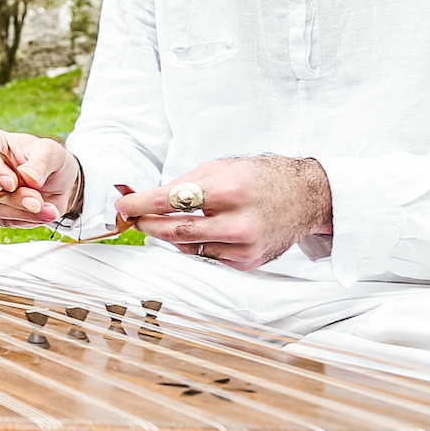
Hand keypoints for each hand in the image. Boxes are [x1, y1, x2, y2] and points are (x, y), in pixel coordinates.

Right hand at [0, 128, 80, 227]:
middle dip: (13, 198)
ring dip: (23, 211)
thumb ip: (41, 162)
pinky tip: (44, 214)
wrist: (58, 183)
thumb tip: (28, 177)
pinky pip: (2, 220)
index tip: (12, 184)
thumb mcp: (53, 153)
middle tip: (38, 202)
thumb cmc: (50, 160)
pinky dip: (25, 220)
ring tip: (47, 208)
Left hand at [114, 156, 332, 270]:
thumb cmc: (257, 178)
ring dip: (174, 236)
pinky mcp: (248, 262)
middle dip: (148, 225)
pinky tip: (211, 231)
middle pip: (176, 231)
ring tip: (179, 219)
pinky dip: (199, 245)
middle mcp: (239, 221)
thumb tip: (141, 197)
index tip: (123, 206)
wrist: (306, 196)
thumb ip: (181, 184)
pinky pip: (208, 256)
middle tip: (134, 219)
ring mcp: (244, 245)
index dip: (141, 205)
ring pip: (189, 247)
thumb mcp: (220, 168)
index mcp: (230, 190)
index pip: (173, 201)